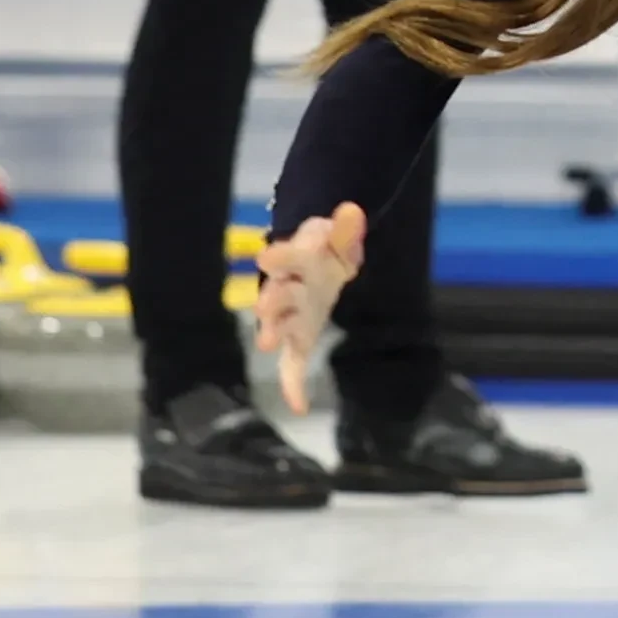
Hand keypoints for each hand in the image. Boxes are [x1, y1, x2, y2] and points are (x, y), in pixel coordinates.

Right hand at [249, 202, 366, 412]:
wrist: (318, 266)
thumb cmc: (326, 252)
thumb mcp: (340, 238)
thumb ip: (346, 229)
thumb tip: (353, 211)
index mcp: (296, 261)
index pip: (285, 257)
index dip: (279, 258)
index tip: (267, 258)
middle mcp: (287, 290)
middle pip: (277, 294)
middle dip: (272, 301)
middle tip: (264, 307)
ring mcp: (290, 317)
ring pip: (278, 326)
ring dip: (273, 331)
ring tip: (267, 341)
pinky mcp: (297, 338)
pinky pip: (292, 364)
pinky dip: (293, 384)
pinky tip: (299, 406)